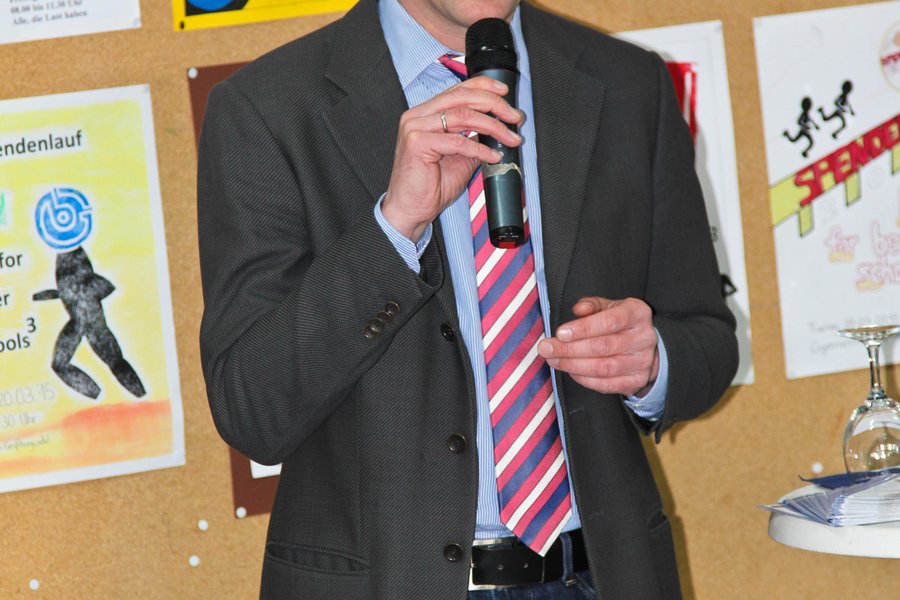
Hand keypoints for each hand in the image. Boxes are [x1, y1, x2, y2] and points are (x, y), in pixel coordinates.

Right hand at [381, 76, 523, 240]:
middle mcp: (417, 116)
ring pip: (463, 116)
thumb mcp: (459, 158)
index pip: (457, 89)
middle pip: (462, 98)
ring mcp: (415, 128)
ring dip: (493, 127)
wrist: (410, 210)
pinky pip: (458, 142)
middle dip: (494, 105)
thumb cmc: (430, 186)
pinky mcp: (417, 143)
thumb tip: (498, 130)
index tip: (505, 92)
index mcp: (425, 113)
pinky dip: (480, 149)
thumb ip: (474, 139)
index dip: (483, 86)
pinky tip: (493, 156)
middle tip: (514, 117)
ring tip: (510, 138)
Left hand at [537, 297, 659, 396]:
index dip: (583, 328)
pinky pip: (606, 385)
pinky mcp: (636, 382)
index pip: (610, 321)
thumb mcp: (609, 306)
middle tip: (546, 348)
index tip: (560, 333)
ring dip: (572, 365)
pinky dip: (584, 379)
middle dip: (569, 349)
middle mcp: (643, 338)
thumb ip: (592, 305)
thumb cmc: (621, 323)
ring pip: (603, 368)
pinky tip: (570, 371)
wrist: (645, 347)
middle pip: (603, 347)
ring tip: (553, 360)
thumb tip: (579, 309)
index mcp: (637, 313)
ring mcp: (642, 362)